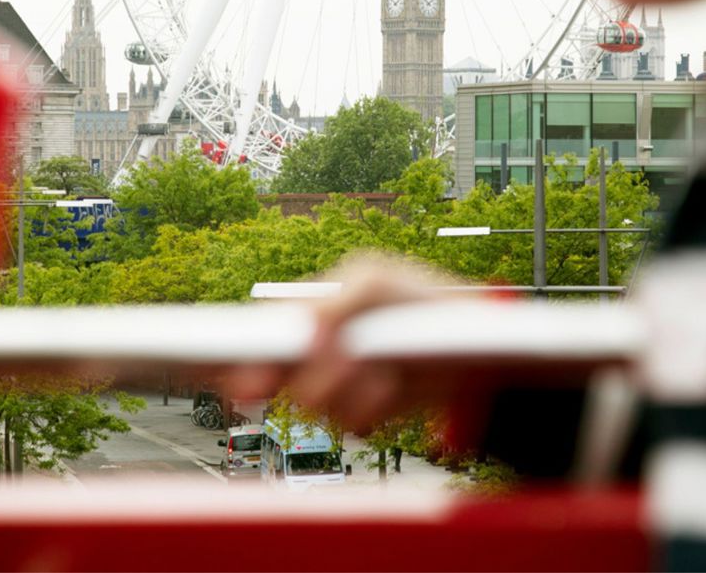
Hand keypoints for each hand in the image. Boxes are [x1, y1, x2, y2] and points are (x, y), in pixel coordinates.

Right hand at [228, 251, 480, 431]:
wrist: (473, 347)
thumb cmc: (418, 299)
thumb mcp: (374, 283)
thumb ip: (333, 304)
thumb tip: (305, 337)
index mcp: (311, 312)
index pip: (262, 331)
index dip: (239, 353)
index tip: (232, 372)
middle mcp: (319, 350)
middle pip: (277, 374)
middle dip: (283, 378)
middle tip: (274, 383)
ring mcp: (340, 381)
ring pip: (312, 402)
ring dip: (344, 389)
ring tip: (378, 369)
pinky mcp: (366, 410)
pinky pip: (349, 422)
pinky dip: (369, 406)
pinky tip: (391, 386)